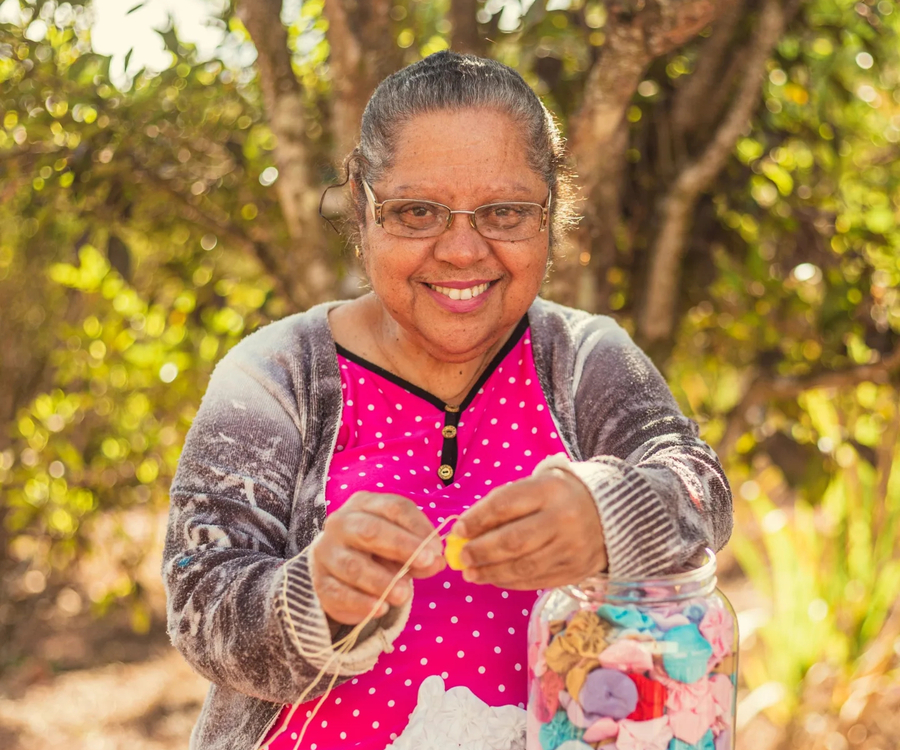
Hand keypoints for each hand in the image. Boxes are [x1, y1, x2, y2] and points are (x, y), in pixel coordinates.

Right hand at [311, 492, 445, 624]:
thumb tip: (438, 561)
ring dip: (381, 581)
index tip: (436, 549)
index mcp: (365, 504)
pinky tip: (381, 608)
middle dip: (401, 546)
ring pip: (353, 565)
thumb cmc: (378, 550)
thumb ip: (420, 554)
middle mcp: (341, 523)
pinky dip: (361, 602)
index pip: (393, 508)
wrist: (339, 570)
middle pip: (370, 531)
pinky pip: (339, 593)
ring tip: (405, 595)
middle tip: (426, 562)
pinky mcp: (320, 582)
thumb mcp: (403, 547)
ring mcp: (327, 552)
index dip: (417, 527)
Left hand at [451, 469, 606, 589]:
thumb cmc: (558, 497)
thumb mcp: (535, 487)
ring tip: (471, 574)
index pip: (506, 505)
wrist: (609, 514)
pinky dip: (510, 582)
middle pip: (514, 541)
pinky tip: (494, 578)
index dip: (478, 519)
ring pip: (524, 567)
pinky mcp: (575, 571)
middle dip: (481, 551)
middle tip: (461, 558)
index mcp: (550, 490)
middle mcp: (563, 519)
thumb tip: (465, 531)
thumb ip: (502, 505)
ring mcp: (571, 548)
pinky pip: (536, 581)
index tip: (458, 530)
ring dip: (491, 572)